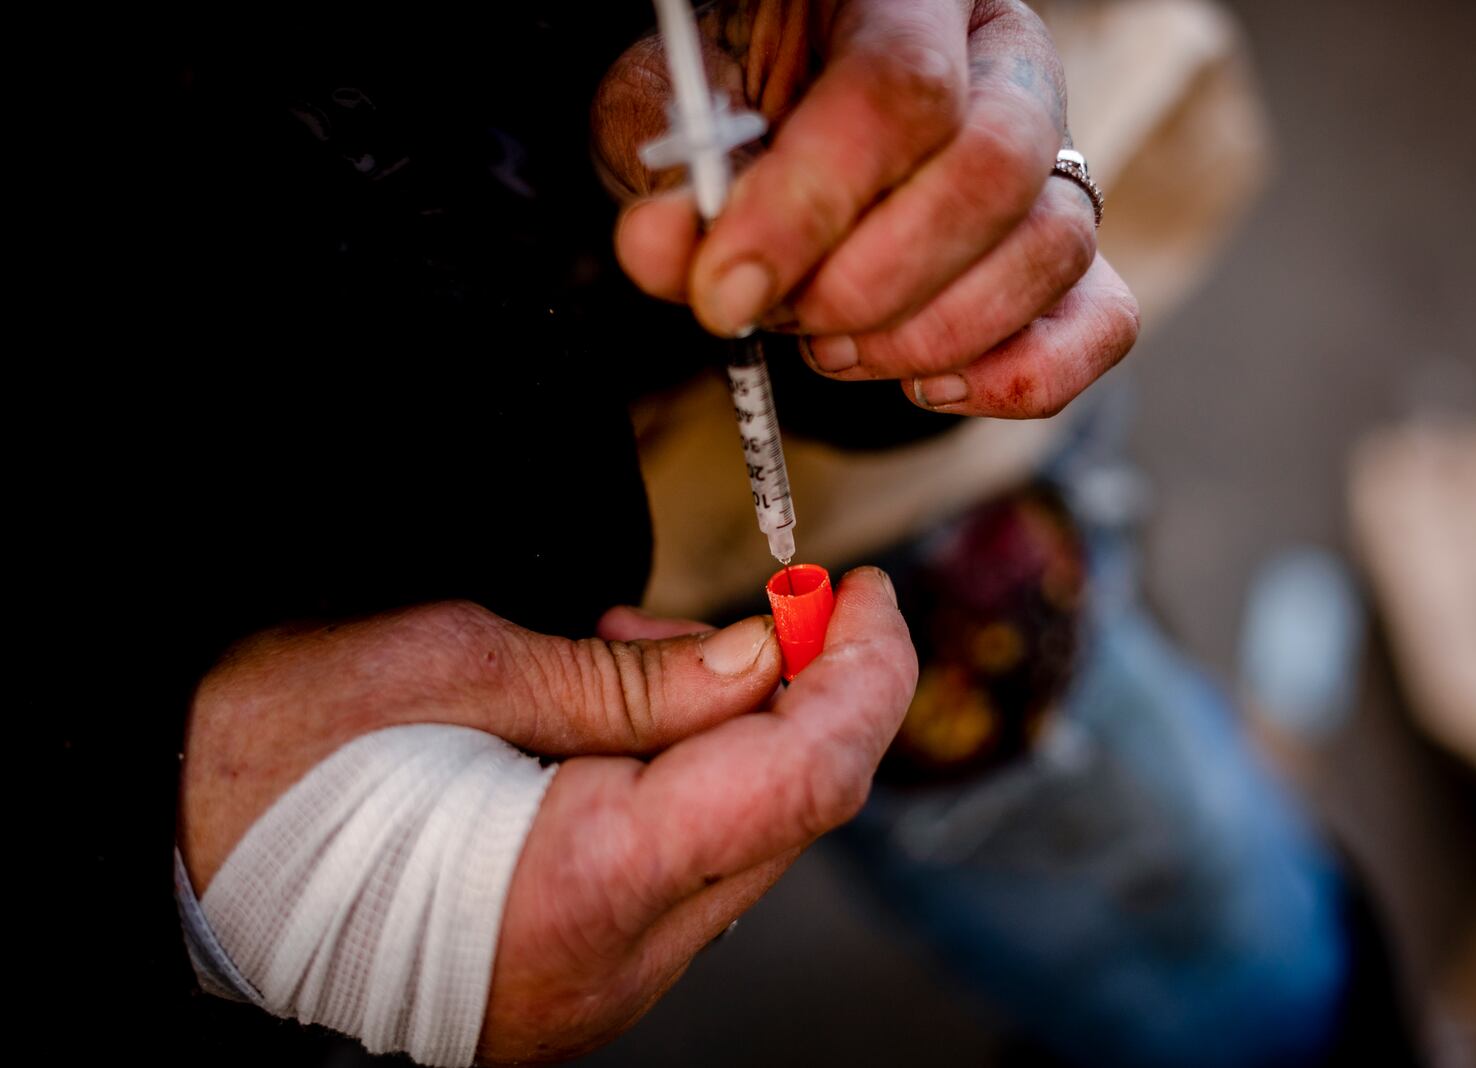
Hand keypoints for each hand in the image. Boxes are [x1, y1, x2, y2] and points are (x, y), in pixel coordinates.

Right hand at [179, 568, 914, 1062]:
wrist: (167, 859)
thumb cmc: (270, 759)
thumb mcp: (449, 666)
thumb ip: (626, 680)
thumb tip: (757, 661)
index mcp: (586, 881)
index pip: (803, 778)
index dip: (862, 675)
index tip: (869, 595)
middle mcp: (614, 961)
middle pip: (791, 814)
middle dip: (811, 692)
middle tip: (781, 603)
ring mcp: (601, 982)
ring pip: (747, 841)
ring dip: (741, 731)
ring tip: (641, 651)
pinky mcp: (582, 972)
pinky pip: (686, 869)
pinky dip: (691, 780)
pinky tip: (623, 720)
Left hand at [594, 0, 1138, 418]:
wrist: (790, 139)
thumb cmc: (737, 115)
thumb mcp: (674, 120)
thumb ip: (668, 177)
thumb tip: (663, 248)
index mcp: (907, 0)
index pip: (899, 90)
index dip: (810, 206)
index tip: (726, 292)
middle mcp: (1005, 64)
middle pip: (993, 172)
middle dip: (874, 281)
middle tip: (787, 320)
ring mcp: (1058, 158)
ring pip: (1051, 250)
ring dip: (929, 334)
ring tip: (834, 348)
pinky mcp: (1077, 254)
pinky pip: (1103, 321)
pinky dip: (1017, 376)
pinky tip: (927, 383)